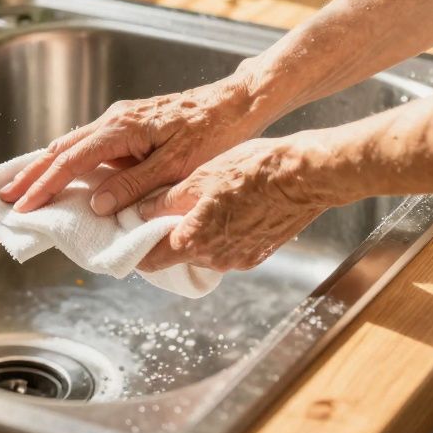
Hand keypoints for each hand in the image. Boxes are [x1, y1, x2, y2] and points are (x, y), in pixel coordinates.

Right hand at [0, 76, 268, 214]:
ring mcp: (120, 119)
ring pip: (73, 145)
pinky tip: (62, 171)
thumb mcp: (175, 166)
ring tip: (25, 187)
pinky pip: (89, 144)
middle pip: (62, 150)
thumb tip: (97, 204)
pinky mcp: (130, 123)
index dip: (45, 187)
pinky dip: (68, 159)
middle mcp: (114, 119)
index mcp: (121, 129)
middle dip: (32, 174)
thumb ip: (133, 184)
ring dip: (46, 167)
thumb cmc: (212, 133)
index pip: (71, 162)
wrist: (237, 101)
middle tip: (6, 197)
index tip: (24, 208)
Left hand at [136, 136, 341, 271]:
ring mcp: (240, 259)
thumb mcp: (199, 178)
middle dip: (163, 239)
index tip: (125, 237)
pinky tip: (221, 210)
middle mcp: (216, 259)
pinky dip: (218, 235)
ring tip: (192, 207)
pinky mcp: (259, 253)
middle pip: (176, 257)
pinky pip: (227, 248)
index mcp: (194, 242)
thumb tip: (141, 211)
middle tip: (156, 214)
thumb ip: (166, 200)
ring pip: (203, 252)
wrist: (306, 176)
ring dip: (193, 235)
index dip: (134, 249)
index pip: (150, 261)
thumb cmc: (254, 171)